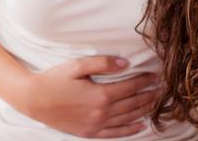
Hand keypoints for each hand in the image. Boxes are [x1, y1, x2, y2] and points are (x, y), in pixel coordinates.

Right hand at [14, 56, 159, 137]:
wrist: (34, 100)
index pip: (130, 87)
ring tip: (156, 103)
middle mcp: (101, 112)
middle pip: (132, 104)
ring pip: (127, 118)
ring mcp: (96, 125)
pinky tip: (141, 125)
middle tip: (162, 89)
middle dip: (149, 96)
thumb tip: (125, 63)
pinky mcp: (89, 133)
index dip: (145, 81)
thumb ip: (103, 64)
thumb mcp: (78, 66)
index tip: (155, 76)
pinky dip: (130, 130)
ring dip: (144, 111)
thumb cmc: (55, 79)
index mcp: (100, 94)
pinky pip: (115, 133)